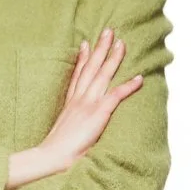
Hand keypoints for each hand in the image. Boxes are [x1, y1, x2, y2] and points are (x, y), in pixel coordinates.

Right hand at [35, 25, 142, 170]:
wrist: (50, 157)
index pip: (77, 76)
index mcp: (69, 104)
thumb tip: (71, 133)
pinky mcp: (98, 113)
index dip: (82, 59)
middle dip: (100, 48)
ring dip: (114, 57)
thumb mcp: (61, 134)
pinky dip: (128, 86)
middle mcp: (78, 99)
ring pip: (103, 75)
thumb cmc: (55, 153)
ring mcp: (88, 104)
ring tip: (122, 42)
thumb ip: (69, 127)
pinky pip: (116, 95)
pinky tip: (140, 78)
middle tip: (108, 31)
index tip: (85, 44)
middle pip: (90, 68)